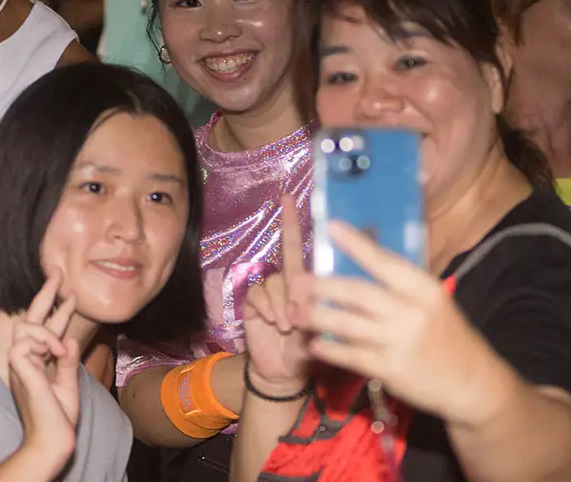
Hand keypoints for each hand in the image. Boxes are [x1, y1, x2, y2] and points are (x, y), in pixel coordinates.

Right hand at [8, 271, 81, 473]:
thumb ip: (67, 359)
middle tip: (59, 272)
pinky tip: (55, 350)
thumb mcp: (68, 381)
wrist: (53, 437)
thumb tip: (68, 338)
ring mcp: (20, 362)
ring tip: (60, 342)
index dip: (57, 308)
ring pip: (25, 325)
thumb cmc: (59, 416)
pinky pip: (25, 341)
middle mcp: (27, 358)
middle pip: (31, 317)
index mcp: (39, 361)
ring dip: (46, 326)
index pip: (46, 328)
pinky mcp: (17, 367)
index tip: (70, 291)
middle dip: (46, 293)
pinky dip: (43, 341)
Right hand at [242, 194, 313, 395]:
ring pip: (275, 281)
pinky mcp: (252, 302)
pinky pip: (258, 293)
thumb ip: (313, 312)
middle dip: (289, 235)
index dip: (294, 222)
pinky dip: (266, 308)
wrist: (283, 373)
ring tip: (287, 325)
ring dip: (282, 303)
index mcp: (306, 284)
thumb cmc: (308, 351)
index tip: (288, 197)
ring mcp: (269, 290)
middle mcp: (288, 280)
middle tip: (301, 266)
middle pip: (287, 254)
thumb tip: (302, 294)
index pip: (302, 248)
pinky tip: (271, 322)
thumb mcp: (318, 332)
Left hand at [304, 221, 497, 423]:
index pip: (385, 261)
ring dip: (319, 318)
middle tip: (299, 282)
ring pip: (349, 325)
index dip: (357, 244)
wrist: (473, 382)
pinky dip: (331, 349)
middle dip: (324, 287)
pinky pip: (352, 356)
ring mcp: (400, 342)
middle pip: (358, 294)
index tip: (331, 227)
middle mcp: (412, 312)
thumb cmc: (446, 334)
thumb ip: (402, 281)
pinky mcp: (391, 370)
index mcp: (424, 288)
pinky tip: (315, 344)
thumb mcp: (432, 301)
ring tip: (298, 313)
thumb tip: (366, 251)